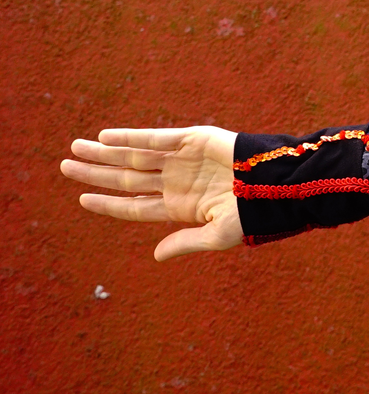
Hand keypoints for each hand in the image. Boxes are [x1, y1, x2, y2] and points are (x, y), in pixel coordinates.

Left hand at [61, 126, 242, 260]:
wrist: (278, 183)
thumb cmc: (253, 213)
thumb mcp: (218, 235)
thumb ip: (185, 242)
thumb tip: (155, 256)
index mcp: (180, 206)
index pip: (135, 206)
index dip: (108, 203)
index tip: (83, 199)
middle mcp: (176, 182)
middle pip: (126, 178)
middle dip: (96, 173)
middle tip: (65, 166)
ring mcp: (183, 160)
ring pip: (134, 156)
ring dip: (105, 152)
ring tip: (76, 147)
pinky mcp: (193, 139)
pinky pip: (155, 138)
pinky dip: (131, 137)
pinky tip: (106, 136)